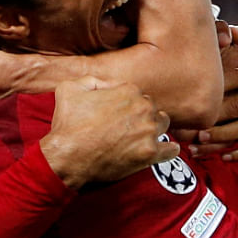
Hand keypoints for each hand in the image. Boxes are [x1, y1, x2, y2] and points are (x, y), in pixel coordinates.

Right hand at [39, 76, 179, 188]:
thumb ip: (92, 80)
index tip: (117, 113)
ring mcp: (148, 131)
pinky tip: (163, 149)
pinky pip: (170, 149)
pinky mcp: (150, 153)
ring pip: (162, 124)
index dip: (126, 103)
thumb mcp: (70, 88)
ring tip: (142, 136)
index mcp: (128, 90)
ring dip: (155, 128)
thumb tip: (108, 85)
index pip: (137, 93)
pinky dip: (168, 149)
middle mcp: (143, 108)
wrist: (67, 157)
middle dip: (141, 115)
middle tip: (126, 126)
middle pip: (151, 108)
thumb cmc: (68, 124)